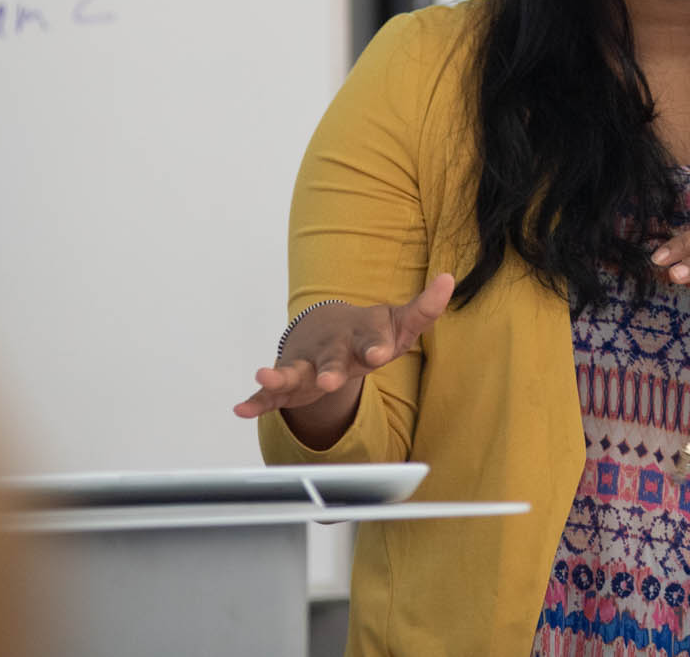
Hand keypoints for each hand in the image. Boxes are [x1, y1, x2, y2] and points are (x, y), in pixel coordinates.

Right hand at [232, 273, 453, 418]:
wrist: (326, 328)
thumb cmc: (369, 333)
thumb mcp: (399, 324)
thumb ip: (425, 307)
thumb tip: (449, 278)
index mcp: (362, 335)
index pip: (372, 338)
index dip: (376, 345)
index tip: (381, 354)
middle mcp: (333, 347)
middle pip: (332, 359)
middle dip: (332, 370)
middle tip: (330, 381)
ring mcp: (308, 362)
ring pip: (295, 370)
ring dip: (281, 375)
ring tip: (265, 376)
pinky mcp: (289, 381)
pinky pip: (271, 393)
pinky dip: (255, 400)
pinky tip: (240, 410)